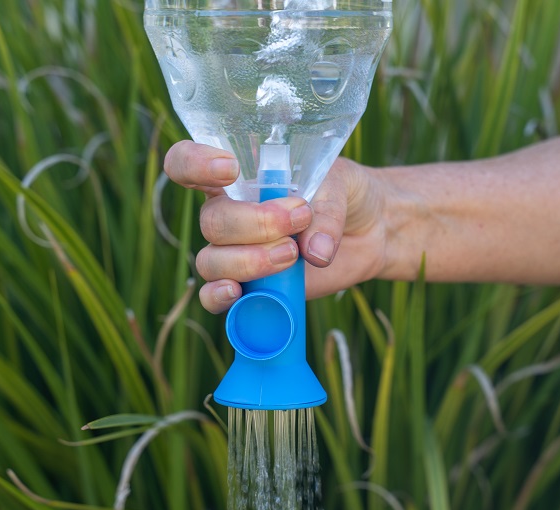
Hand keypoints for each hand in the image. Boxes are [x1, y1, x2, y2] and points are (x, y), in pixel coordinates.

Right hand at [163, 141, 386, 313]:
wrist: (371, 232)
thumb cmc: (347, 195)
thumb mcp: (342, 185)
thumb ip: (326, 212)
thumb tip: (315, 253)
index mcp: (239, 177)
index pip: (188, 163)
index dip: (194, 164)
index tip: (229, 169)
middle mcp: (230, 214)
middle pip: (212, 221)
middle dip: (254, 224)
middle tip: (298, 219)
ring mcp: (235, 253)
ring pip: (211, 260)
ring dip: (250, 260)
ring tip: (292, 255)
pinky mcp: (249, 287)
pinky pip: (212, 297)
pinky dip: (219, 297)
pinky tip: (237, 292)